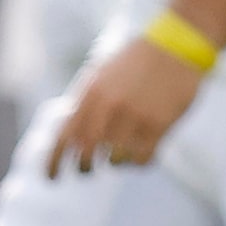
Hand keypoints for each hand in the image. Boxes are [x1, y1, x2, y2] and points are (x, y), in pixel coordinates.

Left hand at [45, 36, 202, 176]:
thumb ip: (85, 103)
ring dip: (116, 162)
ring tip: (121, 151)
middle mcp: (108, 106)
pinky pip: (143, 160)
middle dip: (84, 167)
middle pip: (87, 153)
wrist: (174, 46)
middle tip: (87, 170)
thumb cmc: (134, 62)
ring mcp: (134, 116)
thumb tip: (69, 136)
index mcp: (90, 92)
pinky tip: (141, 153)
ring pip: (116, 161)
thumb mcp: (101, 75)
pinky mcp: (159, 125)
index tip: (50, 178)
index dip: (54, 161)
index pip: (65, 135)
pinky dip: (139, 162)